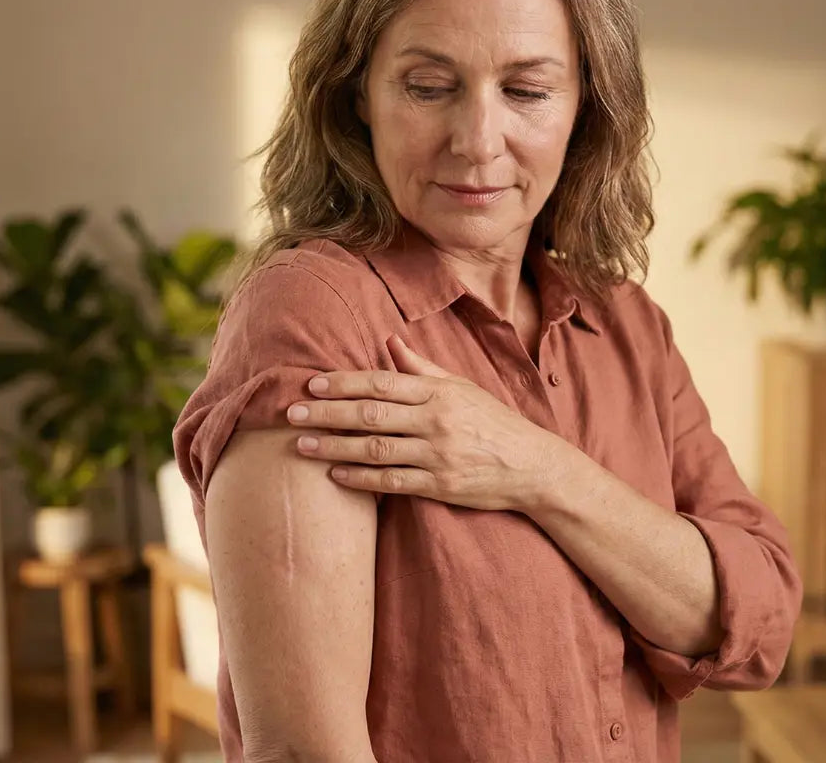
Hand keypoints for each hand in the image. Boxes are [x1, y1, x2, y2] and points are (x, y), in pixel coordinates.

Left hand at [287, 334, 570, 511]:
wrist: (534, 466)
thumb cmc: (493, 422)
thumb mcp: (462, 387)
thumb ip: (422, 367)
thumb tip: (389, 340)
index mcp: (440, 392)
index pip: (382, 382)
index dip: (344, 382)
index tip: (311, 384)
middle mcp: (436, 421)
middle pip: (371, 414)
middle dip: (328, 414)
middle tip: (291, 414)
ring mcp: (437, 455)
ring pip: (376, 449)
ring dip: (335, 447)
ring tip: (301, 445)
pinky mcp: (440, 486)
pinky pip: (392, 482)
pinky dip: (361, 478)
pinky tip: (334, 474)